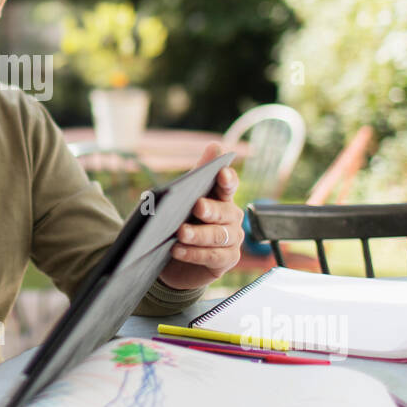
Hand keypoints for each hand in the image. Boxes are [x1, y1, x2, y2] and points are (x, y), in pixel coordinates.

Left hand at [159, 141, 244, 290]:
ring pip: (219, 236)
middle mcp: (232, 216)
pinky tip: (178, 250)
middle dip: (211, 209)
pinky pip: (213, 256)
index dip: (227, 179)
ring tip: (180, 233)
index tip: (221, 173)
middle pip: (225, 211)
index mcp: (221, 196)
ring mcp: (232, 239)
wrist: (174, 261)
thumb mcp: (183, 197)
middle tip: (197, 207)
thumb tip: (216, 145)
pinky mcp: (227, 260)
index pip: (228, 184)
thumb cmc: (181, 222)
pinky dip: (194, 253)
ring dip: (199, 234)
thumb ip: (198, 174)